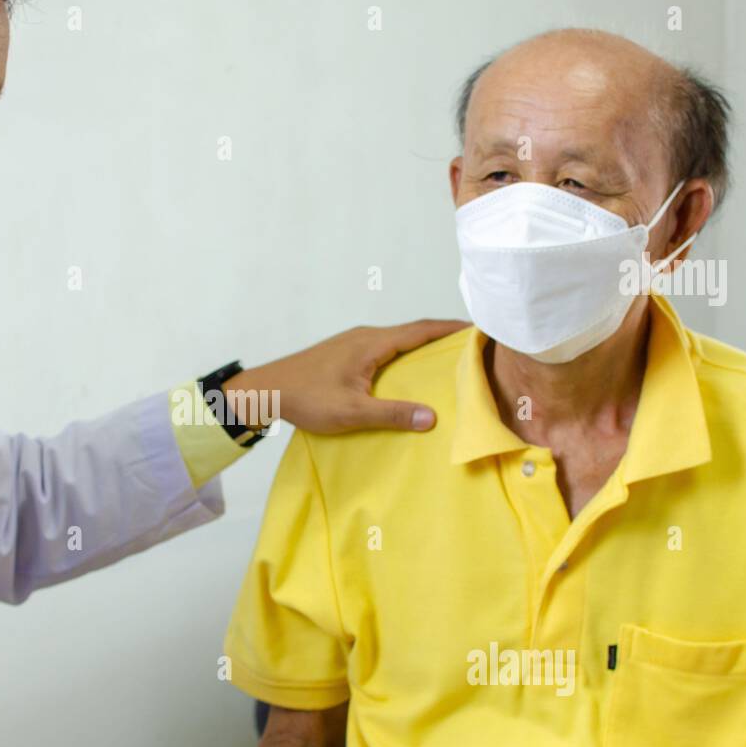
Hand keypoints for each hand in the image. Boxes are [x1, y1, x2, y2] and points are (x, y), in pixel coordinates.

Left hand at [222, 319, 468, 434]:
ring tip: (447, 359)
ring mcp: (354, 342)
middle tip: (471, 346)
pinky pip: (385, 348)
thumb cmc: (307, 399)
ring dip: (423, 345)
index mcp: (372, 343)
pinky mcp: (345, 353)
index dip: (451, 329)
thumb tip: (432, 418)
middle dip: (443, 336)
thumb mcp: (351, 412)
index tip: (479, 329)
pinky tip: (409, 372)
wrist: (267, 390)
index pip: (421, 330)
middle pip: (413, 331)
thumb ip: (392, 414)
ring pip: (398, 340)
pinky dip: (405, 354)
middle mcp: (366, 336)